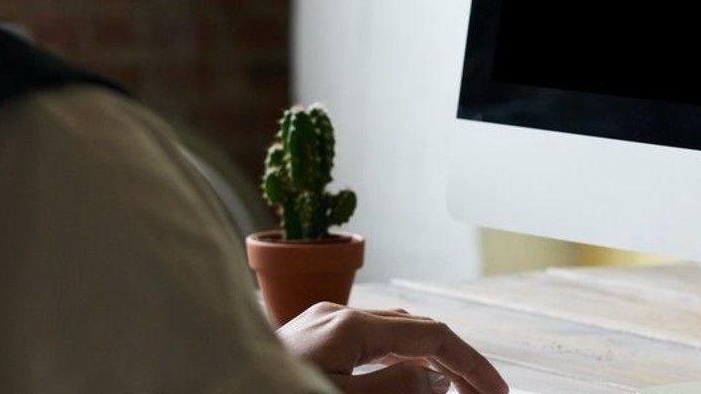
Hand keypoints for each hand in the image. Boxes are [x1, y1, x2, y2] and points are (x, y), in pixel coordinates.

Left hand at [277, 303, 508, 393]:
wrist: (204, 386)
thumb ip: (399, 388)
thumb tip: (436, 376)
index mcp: (351, 324)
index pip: (433, 335)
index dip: (471, 364)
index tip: (497, 392)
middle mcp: (335, 315)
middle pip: (414, 330)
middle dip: (453, 361)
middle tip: (484, 393)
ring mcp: (315, 324)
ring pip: (387, 335)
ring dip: (423, 360)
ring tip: (448, 389)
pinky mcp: (300, 341)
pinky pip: (361, 345)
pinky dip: (391, 360)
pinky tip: (397, 377)